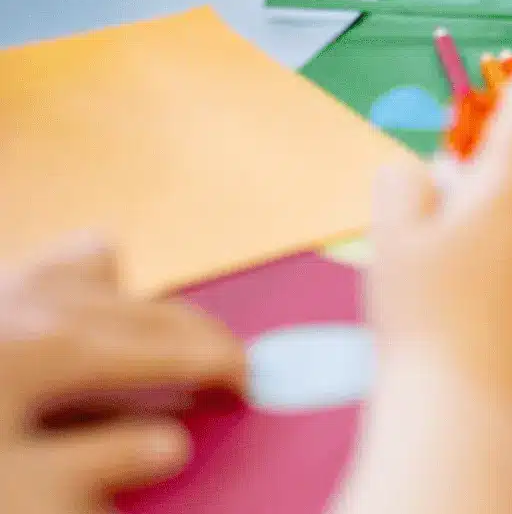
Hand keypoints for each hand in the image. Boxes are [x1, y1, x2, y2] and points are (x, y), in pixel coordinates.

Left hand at [0, 236, 244, 513]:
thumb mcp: (20, 489)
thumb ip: (100, 466)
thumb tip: (167, 444)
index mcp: (63, 345)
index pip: (174, 346)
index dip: (223, 367)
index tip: (248, 389)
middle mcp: (37, 298)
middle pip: (146, 303)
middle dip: (194, 334)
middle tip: (219, 373)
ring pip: (88, 262)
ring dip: (125, 297)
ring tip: (130, 344)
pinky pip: (41, 267)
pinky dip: (65, 288)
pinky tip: (52, 331)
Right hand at [366, 82, 511, 431]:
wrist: (463, 411)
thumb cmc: (420, 319)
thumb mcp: (388, 237)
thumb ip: (408, 180)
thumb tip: (439, 170)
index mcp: (511, 185)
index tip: (509, 118)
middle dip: (499, 194)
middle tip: (456, 241)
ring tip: (481, 292)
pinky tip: (510, 321)